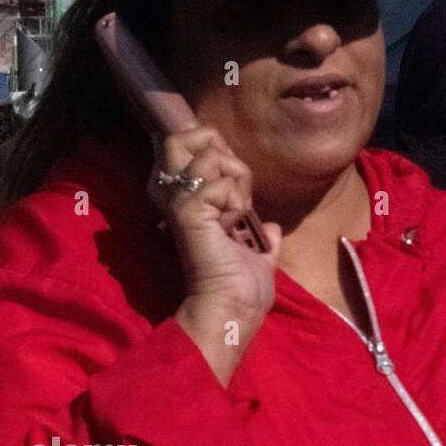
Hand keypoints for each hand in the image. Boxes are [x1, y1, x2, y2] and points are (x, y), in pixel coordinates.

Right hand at [148, 127, 281, 385]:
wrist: (233, 309)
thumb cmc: (242, 290)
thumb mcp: (256, 251)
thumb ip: (260, 235)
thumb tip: (270, 228)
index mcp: (188, 205)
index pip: (192, 148)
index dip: (221, 155)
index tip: (238, 193)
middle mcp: (175, 197)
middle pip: (184, 136)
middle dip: (221, 152)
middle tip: (236, 192)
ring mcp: (179, 202)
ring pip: (207, 152)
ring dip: (235, 179)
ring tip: (236, 213)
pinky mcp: (187, 212)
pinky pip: (219, 182)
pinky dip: (235, 200)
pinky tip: (233, 224)